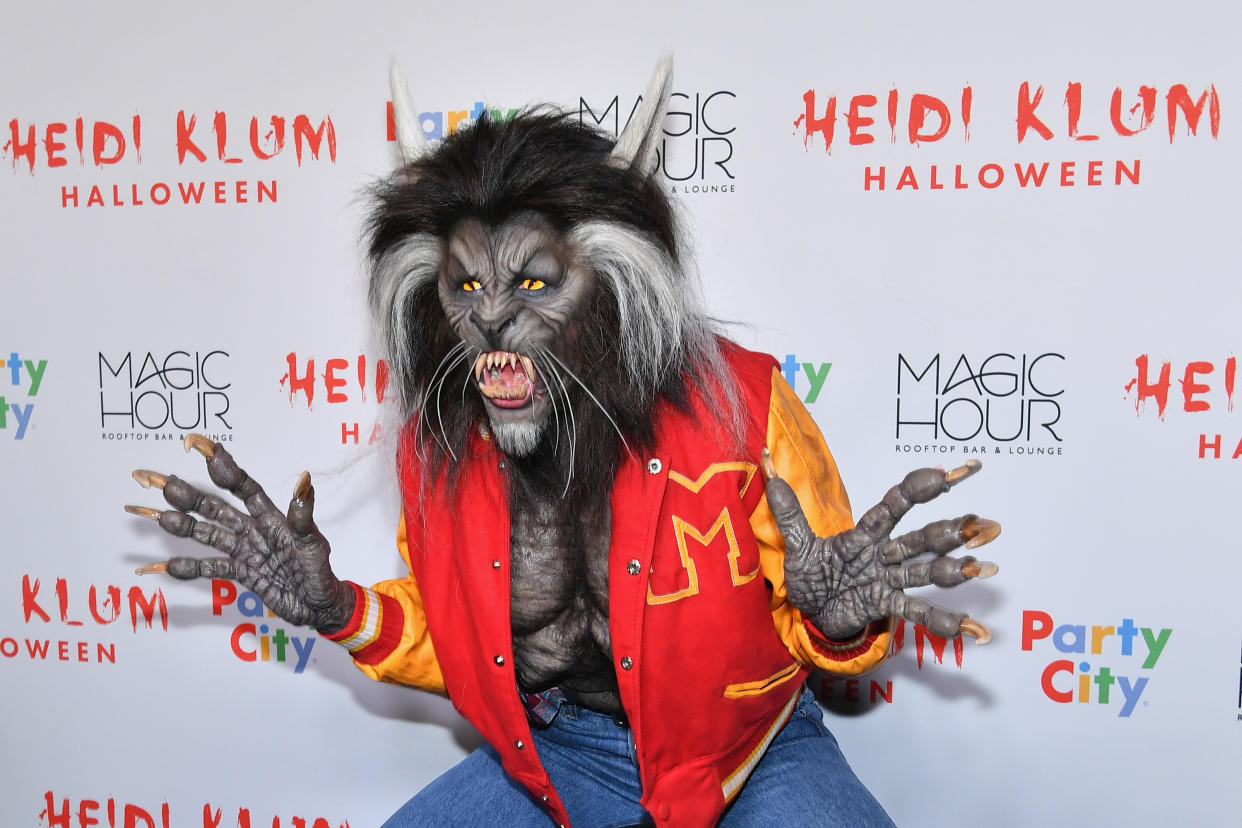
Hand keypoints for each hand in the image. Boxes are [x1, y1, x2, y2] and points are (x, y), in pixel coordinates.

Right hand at [125, 434, 354, 632]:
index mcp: (271, 517)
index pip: (242, 486)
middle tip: (153, 479)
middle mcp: (253, 530)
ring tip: (152, 515)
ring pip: (206, 534)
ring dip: (180, 525)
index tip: (198, 446)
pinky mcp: (241, 573)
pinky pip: (210, 568)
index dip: (222, 467)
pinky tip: (163, 566)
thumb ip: (303, 516)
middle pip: (213, 507)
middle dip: (184, 494)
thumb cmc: (321, 573)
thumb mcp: (313, 544)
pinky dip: (188, 569)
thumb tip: (305, 480)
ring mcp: (244, 551)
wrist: (320, 606)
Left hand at [763, 452, 999, 642]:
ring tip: (985, 567)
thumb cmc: (810, 575)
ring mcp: (889, 581)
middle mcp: (884, 554)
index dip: (921, 487)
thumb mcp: (796, 543)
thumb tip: (764, 461)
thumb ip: (786, 508)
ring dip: (957, 570)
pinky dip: (945, 622)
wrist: (807, 613)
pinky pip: (917, 612)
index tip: (950, 474)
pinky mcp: (886, 607)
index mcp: (865, 533)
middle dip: (954, 530)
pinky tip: (975, 630)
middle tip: (987, 524)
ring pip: (927, 572)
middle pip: (921, 538)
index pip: (896, 504)